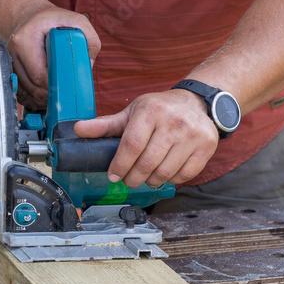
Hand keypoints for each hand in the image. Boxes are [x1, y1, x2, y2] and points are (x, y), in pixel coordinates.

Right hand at [7, 6, 100, 108]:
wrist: (33, 17)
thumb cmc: (55, 20)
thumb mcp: (77, 22)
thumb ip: (89, 41)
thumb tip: (88, 67)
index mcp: (26, 39)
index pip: (38, 74)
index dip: (54, 86)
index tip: (67, 88)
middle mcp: (14, 51)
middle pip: (31, 86)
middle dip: (50, 94)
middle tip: (66, 95)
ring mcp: (10, 62)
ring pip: (25, 91)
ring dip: (41, 99)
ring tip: (57, 95)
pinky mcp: (10, 69)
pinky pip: (19, 92)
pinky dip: (32, 98)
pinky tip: (45, 96)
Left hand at [73, 90, 218, 187]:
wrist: (198, 103)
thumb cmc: (160, 109)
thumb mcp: (132, 112)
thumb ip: (106, 125)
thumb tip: (78, 130)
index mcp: (151, 111)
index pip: (131, 145)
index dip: (119, 165)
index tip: (113, 175)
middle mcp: (173, 122)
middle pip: (147, 163)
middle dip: (133, 178)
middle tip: (128, 179)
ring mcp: (192, 135)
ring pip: (165, 173)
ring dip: (151, 181)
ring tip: (145, 177)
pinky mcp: (206, 147)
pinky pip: (184, 175)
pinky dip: (171, 180)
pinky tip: (165, 173)